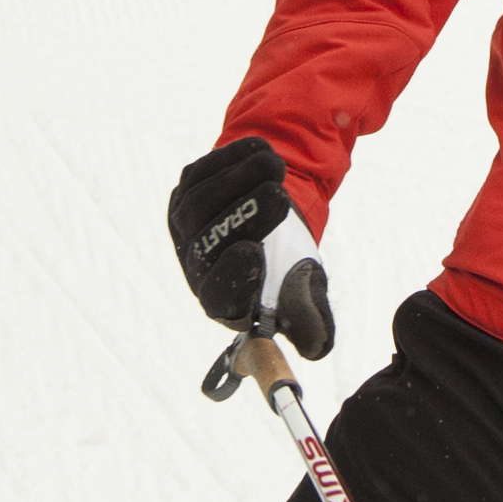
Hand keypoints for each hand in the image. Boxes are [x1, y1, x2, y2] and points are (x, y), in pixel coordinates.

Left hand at [168, 135, 336, 356]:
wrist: (276, 214)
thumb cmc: (289, 263)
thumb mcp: (305, 291)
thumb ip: (309, 319)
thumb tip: (316, 349)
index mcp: (223, 299)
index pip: (217, 295)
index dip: (232, 277)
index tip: (255, 254)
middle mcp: (198, 264)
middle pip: (207, 243)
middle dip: (243, 216)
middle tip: (279, 197)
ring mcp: (186, 224)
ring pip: (200, 203)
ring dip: (238, 180)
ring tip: (277, 167)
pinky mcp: (186, 189)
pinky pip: (200, 173)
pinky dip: (230, 159)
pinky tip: (262, 152)